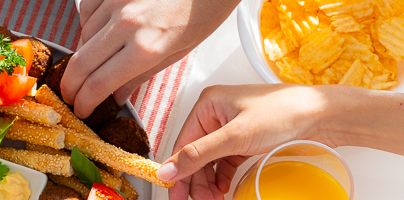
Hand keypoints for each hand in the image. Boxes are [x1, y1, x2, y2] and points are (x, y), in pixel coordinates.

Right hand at [64, 0, 239, 117]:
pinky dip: (87, 27)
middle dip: (70, 86)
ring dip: (82, 56)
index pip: (100, 83)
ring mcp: (116, 3)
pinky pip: (87, 12)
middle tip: (70, 96)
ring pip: (82, 38)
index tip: (81, 109)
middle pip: (81, 63)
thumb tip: (115, 96)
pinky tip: (97, 34)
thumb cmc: (202, 12)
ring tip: (92, 65)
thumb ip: (141, 76)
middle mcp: (126, 24)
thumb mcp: (177, 52)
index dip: (84, 101)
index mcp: (146, 48)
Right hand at [158, 84, 350, 199]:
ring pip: (210, 160)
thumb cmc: (285, 112)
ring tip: (213, 198)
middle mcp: (217, 114)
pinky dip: (222, 176)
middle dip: (196, 179)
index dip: (177, 170)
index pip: (183, 143)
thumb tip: (168, 169)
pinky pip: (225, 161)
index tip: (174, 193)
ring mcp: (232, 127)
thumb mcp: (235, 137)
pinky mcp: (246, 139)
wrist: (325, 115)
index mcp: (208, 105)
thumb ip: (198, 155)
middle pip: (195, 154)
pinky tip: (223, 188)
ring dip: (209, 181)